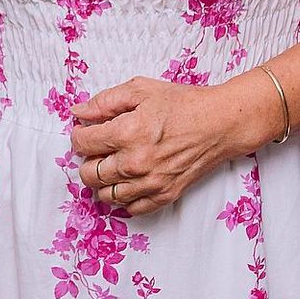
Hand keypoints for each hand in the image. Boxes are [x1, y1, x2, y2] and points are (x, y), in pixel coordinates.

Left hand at [70, 74, 263, 215]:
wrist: (221, 123)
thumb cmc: (184, 104)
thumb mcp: (142, 90)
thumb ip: (105, 101)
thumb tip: (78, 111)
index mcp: (127, 133)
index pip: (82, 143)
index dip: (79, 135)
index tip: (86, 131)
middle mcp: (136, 162)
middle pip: (89, 174)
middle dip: (88, 160)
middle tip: (99, 149)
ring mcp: (150, 182)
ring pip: (106, 195)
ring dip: (103, 181)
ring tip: (113, 165)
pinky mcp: (165, 195)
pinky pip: (131, 208)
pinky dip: (124, 198)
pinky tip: (129, 182)